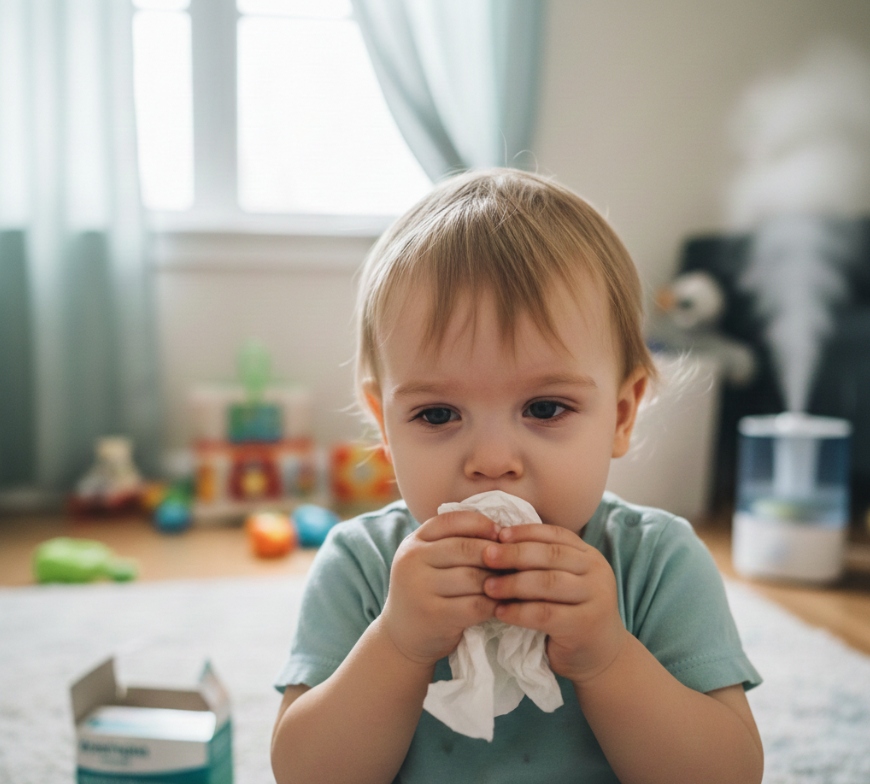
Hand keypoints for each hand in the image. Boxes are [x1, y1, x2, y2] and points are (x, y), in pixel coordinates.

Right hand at [380, 511, 499, 667]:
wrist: (401, 638)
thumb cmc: (425, 594)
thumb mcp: (427, 562)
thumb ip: (451, 543)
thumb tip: (501, 531)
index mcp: (413, 542)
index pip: (452, 521)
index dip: (481, 524)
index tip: (501, 536)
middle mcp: (412, 560)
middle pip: (466, 548)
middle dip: (495, 554)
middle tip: (514, 562)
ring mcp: (420, 588)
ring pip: (473, 576)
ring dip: (498, 580)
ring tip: (512, 582)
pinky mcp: (434, 615)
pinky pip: (475, 604)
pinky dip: (494, 604)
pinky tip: (503, 604)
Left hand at [482, 524, 628, 683]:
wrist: (602, 657)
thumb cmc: (571, 615)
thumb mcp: (563, 583)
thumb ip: (543, 564)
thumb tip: (500, 543)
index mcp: (590, 556)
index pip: (556, 534)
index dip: (526, 532)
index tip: (498, 535)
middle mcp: (597, 572)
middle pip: (551, 555)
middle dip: (515, 554)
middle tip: (486, 556)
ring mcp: (596, 598)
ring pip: (548, 582)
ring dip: (513, 583)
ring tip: (488, 587)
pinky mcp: (585, 625)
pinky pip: (545, 613)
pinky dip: (519, 611)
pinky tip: (500, 612)